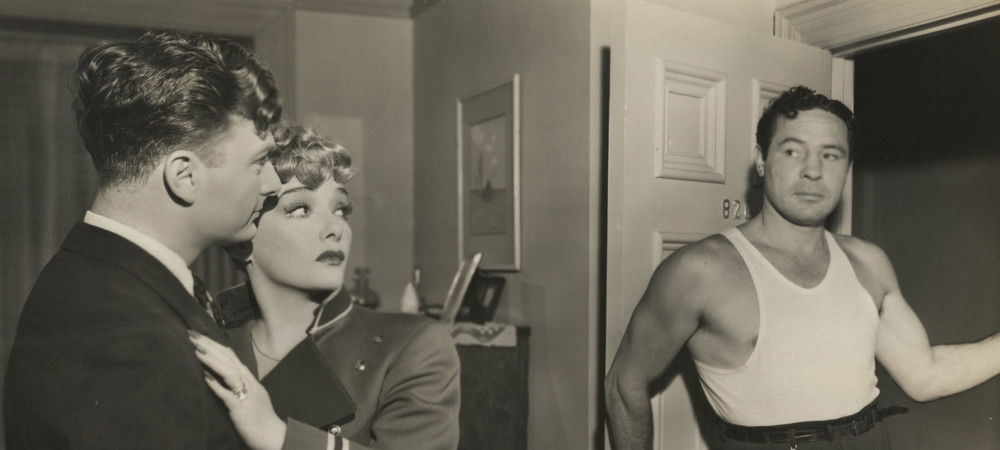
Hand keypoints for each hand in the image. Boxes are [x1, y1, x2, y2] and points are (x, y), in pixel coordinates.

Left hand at [189, 330, 286, 449]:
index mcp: (249, 379)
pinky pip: (227, 394)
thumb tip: (223, 375)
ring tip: (195, 349)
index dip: (216, 345)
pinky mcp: (240, 407)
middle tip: (193, 334)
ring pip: (228, 372)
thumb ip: (239, 384)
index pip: (231, 357)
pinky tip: (205, 376)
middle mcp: (248, 382)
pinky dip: (216, 385)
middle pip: (228, 359)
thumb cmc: (260, 417)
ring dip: (211, 360)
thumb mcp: (251, 395)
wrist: (272, 434)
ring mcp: (245, 393)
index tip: (201, 336)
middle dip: (210, 346)